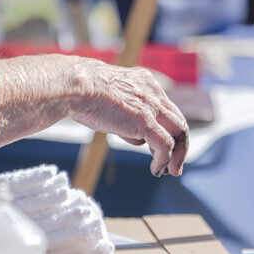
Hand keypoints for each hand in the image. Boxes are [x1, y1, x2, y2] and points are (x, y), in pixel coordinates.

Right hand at [0, 55, 189, 176]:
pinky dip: (164, 160)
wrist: (73, 85)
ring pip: (179, 133)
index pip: (168, 108)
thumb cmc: (82, 91)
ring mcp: (150, 106)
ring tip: (169, 172)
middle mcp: (153, 92)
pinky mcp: (144, 121)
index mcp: (146, 82)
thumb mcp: (111, 99)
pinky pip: (164, 145)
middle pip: (178, 120)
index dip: (169, 129)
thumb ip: (126, 115)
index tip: (166, 147)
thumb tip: (132, 135)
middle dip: (181, 145)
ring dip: (177, 156)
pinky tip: (155, 170)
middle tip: (176, 165)